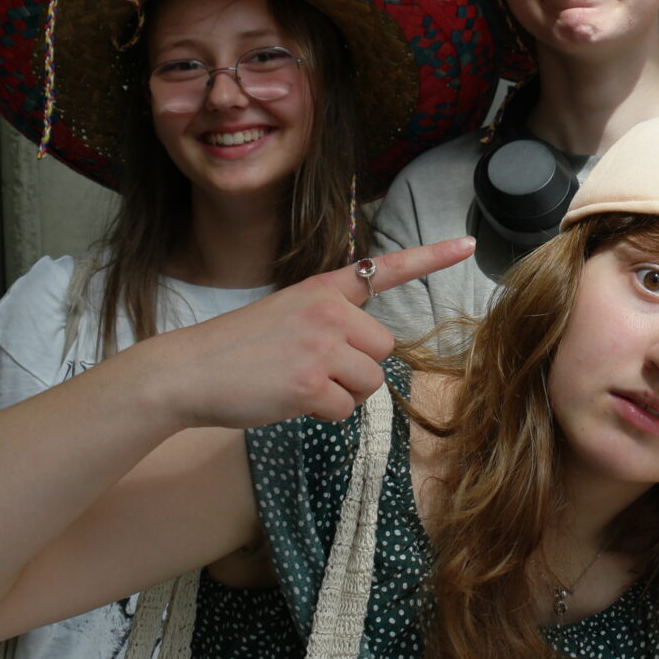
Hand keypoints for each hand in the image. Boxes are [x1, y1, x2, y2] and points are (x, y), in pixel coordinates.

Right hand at [134, 239, 472, 427]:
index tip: (469, 243)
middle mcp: (328, 312)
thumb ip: (329, 321)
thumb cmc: (238, 349)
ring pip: (369, 383)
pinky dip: (321, 414)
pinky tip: (288, 399)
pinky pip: (345, 410)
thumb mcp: (286, 314)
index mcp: (322, 290)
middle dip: (356, 368)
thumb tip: (367, 354)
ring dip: (340, 394)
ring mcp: (321, 347)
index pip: (385, 269)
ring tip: (295, 382)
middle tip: (309, 367)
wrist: (188, 371)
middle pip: (383, 349)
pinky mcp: (311, 384)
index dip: (431, 256)